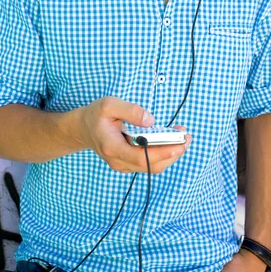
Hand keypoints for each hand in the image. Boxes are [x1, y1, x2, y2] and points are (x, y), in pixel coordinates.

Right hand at [76, 96, 191, 173]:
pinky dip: (163, 154)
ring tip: (183, 136)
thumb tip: (150, 120)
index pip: (141, 157)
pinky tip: (171, 140)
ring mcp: (124, 165)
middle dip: (173, 152)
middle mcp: (119, 161)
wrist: (83, 129)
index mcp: (113, 147)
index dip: (163, 152)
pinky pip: (150, 163)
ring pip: (153, 167)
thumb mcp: (108, 104)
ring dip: (171, 154)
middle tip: (187, 137)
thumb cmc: (96, 115)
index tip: (180, 143)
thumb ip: (129, 110)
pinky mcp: (128, 163)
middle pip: (152, 165)